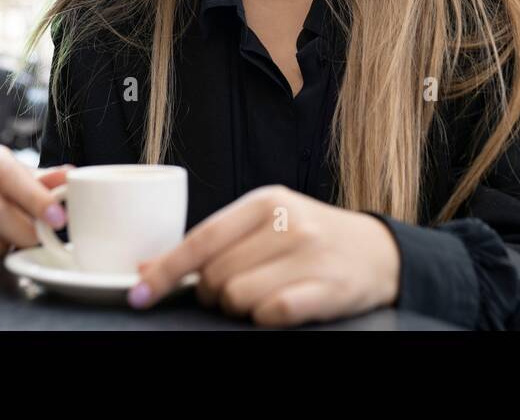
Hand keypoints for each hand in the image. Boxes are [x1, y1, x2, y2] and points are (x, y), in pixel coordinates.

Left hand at [128, 185, 400, 326]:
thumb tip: (145, 270)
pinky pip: (271, 315)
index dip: (164, 270)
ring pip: (237, 298)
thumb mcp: (265, 224)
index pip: (201, 238)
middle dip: (214, 293)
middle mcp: (287, 223)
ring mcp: (309, 255)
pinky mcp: (327, 288)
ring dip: (240, 308)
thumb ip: (212, 242)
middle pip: (215, 276)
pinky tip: (282, 306)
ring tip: (263, 295)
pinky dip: (267, 317)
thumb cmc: (311, 237)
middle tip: (236, 289)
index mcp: (265, 201)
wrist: (379, 252)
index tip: (140, 294)